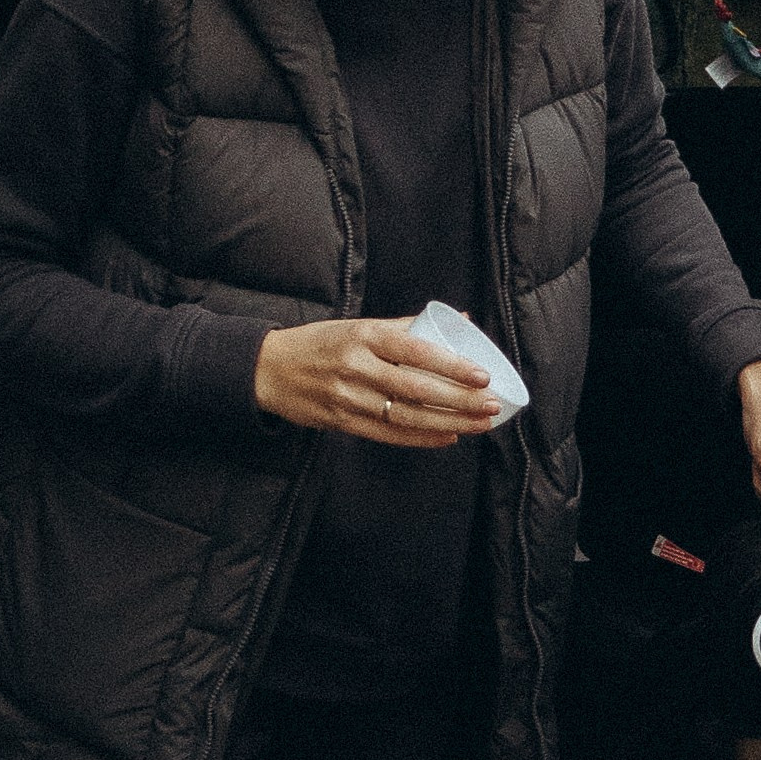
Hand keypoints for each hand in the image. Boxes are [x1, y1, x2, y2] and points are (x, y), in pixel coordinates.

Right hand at [254, 316, 501, 447]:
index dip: (452, 365)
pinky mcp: (341, 421)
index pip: (417, 351)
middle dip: (459, 400)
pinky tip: (448, 438)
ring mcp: (348, 397)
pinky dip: (421, 439)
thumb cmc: (322, 343)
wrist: (269, 368)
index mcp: (365, 335)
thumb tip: (460, 320)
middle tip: (491, 405)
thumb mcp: (360, 325)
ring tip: (479, 424)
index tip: (482, 375)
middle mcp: (357, 366)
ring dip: (448, 423)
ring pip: (406, 415)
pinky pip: (388, 434)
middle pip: (416, 388)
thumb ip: (407, 326)